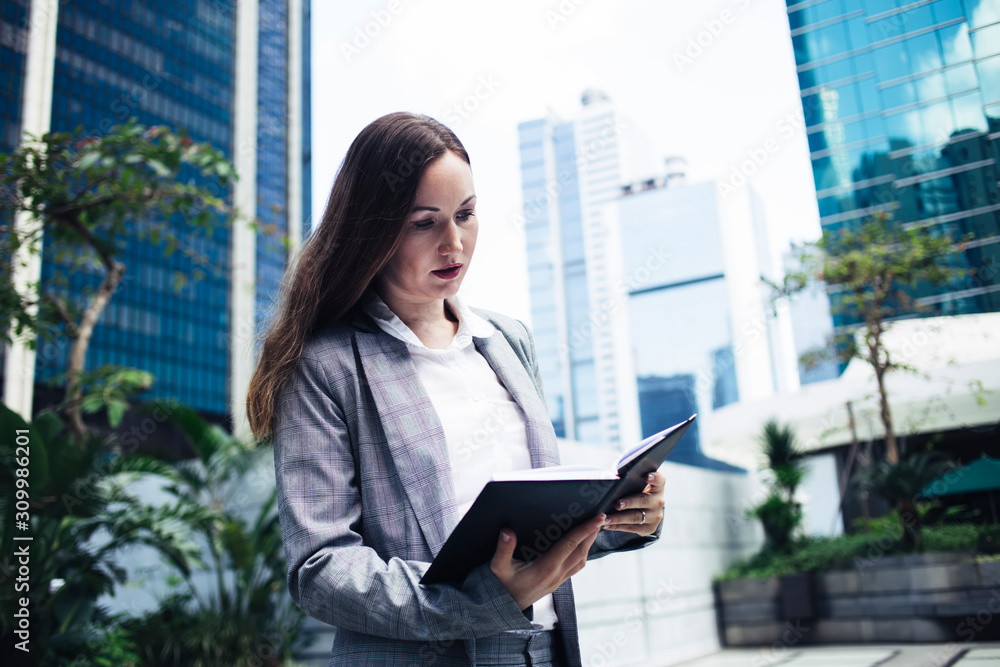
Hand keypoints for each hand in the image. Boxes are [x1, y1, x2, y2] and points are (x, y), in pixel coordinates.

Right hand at [490, 513, 604, 610]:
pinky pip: (575, 567)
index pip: (570, 545)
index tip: (597, 519)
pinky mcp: (557, 583)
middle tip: (600, 517)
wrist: (504, 609)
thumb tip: (507, 531)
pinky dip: (582, 554)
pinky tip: (581, 546)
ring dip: (589, 544)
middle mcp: (556, 574)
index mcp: (546, 568)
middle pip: (581, 552)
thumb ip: (503, 549)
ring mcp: (558, 580)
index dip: (584, 530)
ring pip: (581, 560)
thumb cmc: (502, 585)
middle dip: (592, 534)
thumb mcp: (498, 567)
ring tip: (594, 528)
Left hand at [603, 471, 664, 535]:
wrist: (647, 511)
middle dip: (629, 503)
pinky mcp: (649, 528)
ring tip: (606, 518)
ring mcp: (655, 516)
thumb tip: (613, 478)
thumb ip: (630, 480)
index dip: (654, 477)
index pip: (659, 480)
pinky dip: (617, 526)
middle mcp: (659, 501)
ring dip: (619, 518)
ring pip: (635, 517)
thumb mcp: (638, 484)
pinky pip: (631, 528)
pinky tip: (607, 525)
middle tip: (617, 504)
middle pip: (644, 500)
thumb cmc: (637, 492)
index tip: (647, 476)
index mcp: (657, 487)